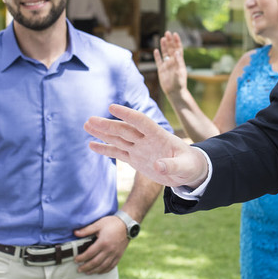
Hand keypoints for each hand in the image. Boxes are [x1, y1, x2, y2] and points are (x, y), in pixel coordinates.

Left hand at [72, 216, 128, 274]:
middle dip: (86, 267)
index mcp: (103, 242)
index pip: (89, 253)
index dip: (81, 258)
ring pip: (103, 266)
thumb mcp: (99, 224)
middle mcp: (109, 250)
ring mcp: (115, 254)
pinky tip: (99, 272)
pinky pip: (111, 266)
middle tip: (79, 270)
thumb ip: (87, 230)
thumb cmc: (112, 223)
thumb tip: (75, 233)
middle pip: (95, 262)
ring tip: (87, 272)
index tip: (75, 260)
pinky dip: (104, 270)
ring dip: (94, 271)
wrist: (127, 224)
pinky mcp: (119, 256)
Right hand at [85, 104, 208, 188]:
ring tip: (87, 125)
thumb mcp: (185, 167)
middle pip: (125, 129)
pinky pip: (118, 153)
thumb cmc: (190, 165)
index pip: (141, 121)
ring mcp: (139, 148)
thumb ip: (172, 166)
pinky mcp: (135, 158)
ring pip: (118, 138)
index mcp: (159, 136)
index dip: (127, 114)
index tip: (112, 107)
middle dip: (108, 125)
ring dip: (103, 132)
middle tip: (90, 119)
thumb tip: (158, 166)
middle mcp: (146, 140)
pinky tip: (91, 144)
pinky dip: (105, 149)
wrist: (188, 171)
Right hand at [153, 31, 187, 95]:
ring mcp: (167, 65)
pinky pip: (159, 61)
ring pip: (165, 53)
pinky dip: (157, 56)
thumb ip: (178, 62)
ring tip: (162, 38)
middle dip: (170, 41)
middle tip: (167, 33)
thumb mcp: (179, 72)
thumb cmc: (179, 83)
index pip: (178, 49)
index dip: (177, 41)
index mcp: (179, 61)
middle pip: (171, 49)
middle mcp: (173, 62)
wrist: (174, 92)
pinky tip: (156, 50)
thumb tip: (176, 52)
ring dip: (164, 46)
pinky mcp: (161, 70)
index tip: (175, 34)